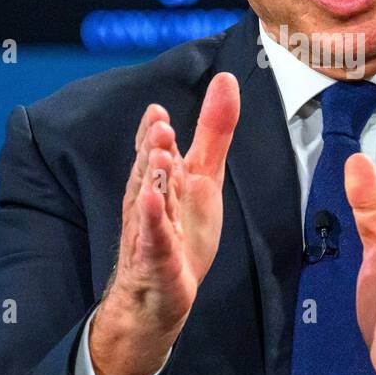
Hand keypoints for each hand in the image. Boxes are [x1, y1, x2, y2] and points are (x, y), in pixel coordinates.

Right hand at [89, 72, 239, 374]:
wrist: (161, 295)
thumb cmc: (181, 231)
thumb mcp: (204, 175)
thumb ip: (213, 130)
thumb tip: (226, 79)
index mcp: (163, 179)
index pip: (154, 151)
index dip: (153, 133)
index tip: (157, 111)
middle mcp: (151, 200)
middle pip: (150, 171)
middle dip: (152, 148)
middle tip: (158, 125)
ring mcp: (151, 231)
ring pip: (150, 202)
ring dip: (153, 179)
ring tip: (159, 156)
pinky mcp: (158, 260)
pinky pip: (154, 240)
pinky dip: (154, 223)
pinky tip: (155, 204)